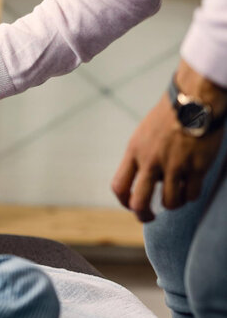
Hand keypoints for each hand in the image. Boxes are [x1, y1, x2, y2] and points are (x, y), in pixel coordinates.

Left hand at [112, 95, 224, 222]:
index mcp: (134, 152)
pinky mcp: (197, 166)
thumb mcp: (143, 134)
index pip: (119, 186)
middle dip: (143, 215)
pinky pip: (191, 194)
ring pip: (169, 202)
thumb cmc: (169, 116)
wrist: (195, 99)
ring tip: (176, 196)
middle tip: (149, 218)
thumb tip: (141, 180)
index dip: (123, 201)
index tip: (131, 205)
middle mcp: (151, 161)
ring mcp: (174, 165)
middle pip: (139, 202)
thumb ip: (139, 157)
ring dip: (172, 204)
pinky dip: (190, 196)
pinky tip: (191, 188)